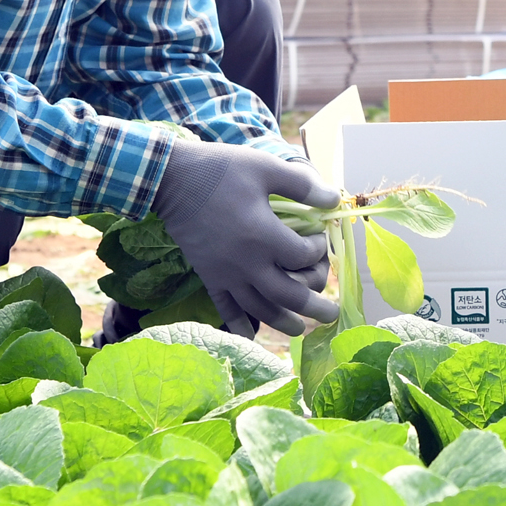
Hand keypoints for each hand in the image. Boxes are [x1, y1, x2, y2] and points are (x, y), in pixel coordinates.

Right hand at [150, 139, 340, 336]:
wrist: (171, 180)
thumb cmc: (221, 170)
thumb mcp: (266, 168)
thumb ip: (302, 186)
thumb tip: (334, 200)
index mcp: (263, 236)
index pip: (302, 256)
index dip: (317, 250)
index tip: (319, 239)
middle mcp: (246, 263)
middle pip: (287, 296)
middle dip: (313, 306)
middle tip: (332, 314)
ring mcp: (226, 274)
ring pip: (259, 309)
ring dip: (282, 321)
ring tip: (299, 329)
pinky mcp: (209, 277)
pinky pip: (225, 308)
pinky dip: (239, 325)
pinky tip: (250, 337)